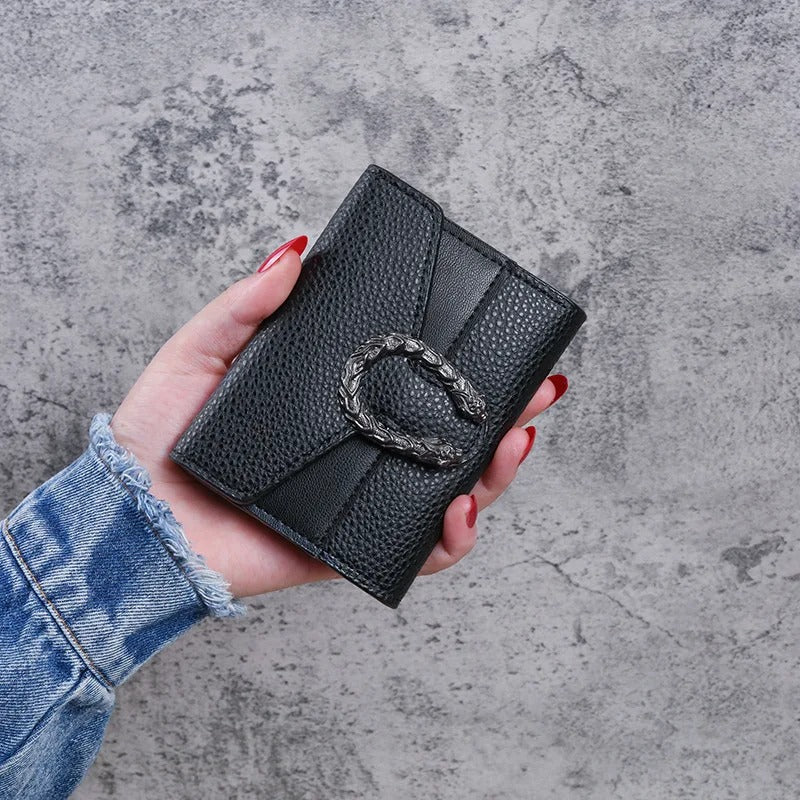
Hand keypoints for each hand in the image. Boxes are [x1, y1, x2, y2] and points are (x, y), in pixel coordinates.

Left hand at [111, 238, 569, 597]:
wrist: (133, 515)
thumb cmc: (159, 433)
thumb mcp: (202, 350)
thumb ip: (247, 304)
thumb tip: (297, 250)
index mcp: (340, 401)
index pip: (416, 379)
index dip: (465, 361)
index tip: (500, 335)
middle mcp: (361, 449)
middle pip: (452, 436)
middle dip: (507, 413)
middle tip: (539, 389)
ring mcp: (362, 499)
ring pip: (453, 491)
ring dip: (497, 472)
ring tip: (512, 441)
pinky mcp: (352, 547)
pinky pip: (418, 551)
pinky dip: (452, 537)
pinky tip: (459, 506)